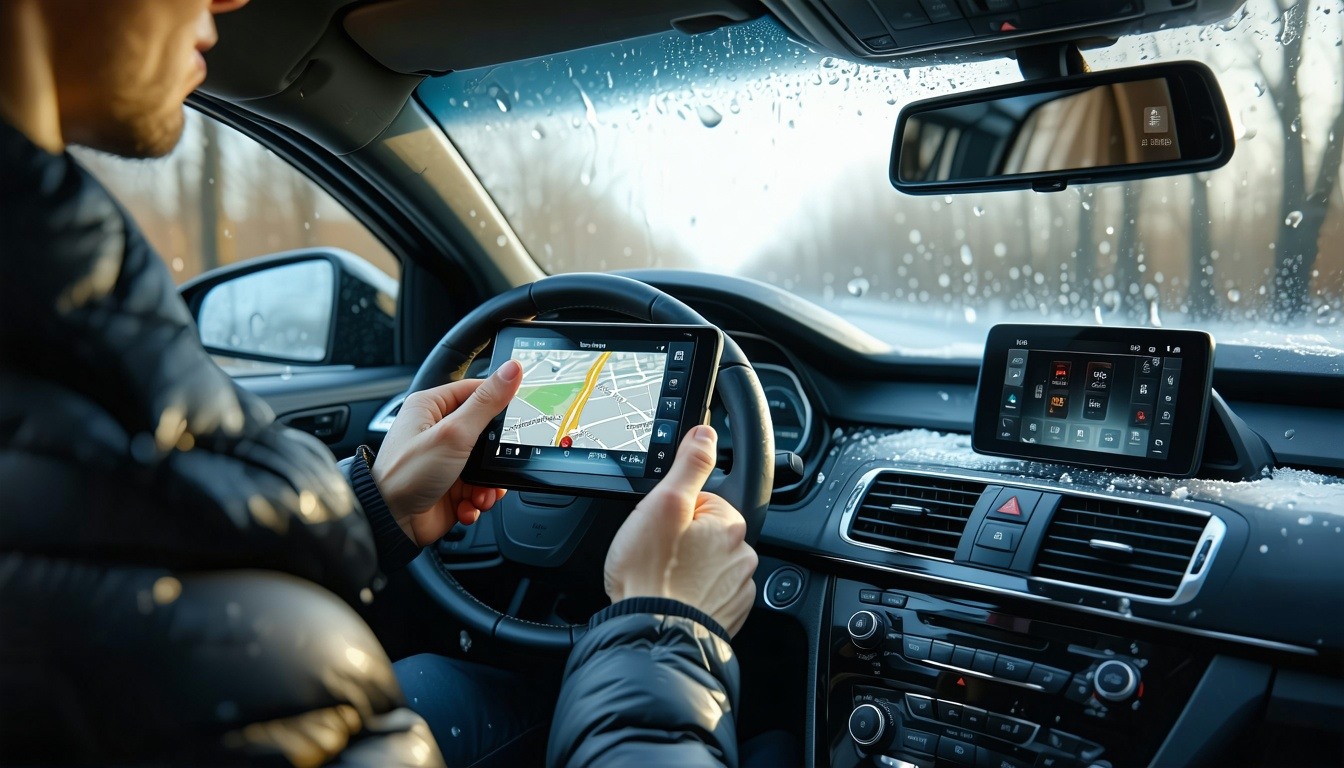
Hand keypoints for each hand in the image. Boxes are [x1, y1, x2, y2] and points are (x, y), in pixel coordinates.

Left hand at [371, 360, 522, 545]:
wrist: (389, 523)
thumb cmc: (405, 475)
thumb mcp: (453, 434)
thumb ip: (486, 403)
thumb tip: (511, 370)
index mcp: (431, 407)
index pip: (475, 391)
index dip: (499, 400)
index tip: (520, 409)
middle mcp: (437, 432)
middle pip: (486, 432)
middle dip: (496, 454)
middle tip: (498, 462)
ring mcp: (445, 461)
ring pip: (487, 465)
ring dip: (489, 484)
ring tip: (480, 493)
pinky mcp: (451, 487)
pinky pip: (479, 489)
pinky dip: (479, 500)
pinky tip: (469, 505)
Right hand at [603, 425, 758, 636]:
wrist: (654, 635)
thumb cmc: (652, 574)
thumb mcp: (664, 504)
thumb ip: (690, 465)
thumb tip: (706, 434)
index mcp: (730, 525)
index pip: (703, 502)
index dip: (674, 512)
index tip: (657, 528)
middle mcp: (742, 557)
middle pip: (707, 535)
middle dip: (682, 542)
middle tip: (654, 556)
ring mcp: (737, 590)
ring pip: (709, 567)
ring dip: (688, 570)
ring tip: (661, 581)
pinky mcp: (728, 617)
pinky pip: (710, 596)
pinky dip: (692, 596)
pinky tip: (672, 600)